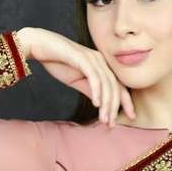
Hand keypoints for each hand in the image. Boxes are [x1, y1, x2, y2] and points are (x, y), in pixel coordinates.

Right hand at [16, 27, 135, 126]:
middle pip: (115, 86)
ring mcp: (92, 58)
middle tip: (111, 124)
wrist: (40, 46)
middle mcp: (100, 60)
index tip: (131, 117)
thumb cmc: (57, 62)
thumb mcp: (77, 80)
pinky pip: (94, 77)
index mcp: (101, 65)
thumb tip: (102, 104)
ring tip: (104, 120)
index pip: (118, 85)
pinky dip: (97, 91)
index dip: (126, 102)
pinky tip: (96, 105)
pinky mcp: (82, 58)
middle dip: (115, 107)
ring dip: (106, 104)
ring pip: (106, 84)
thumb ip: (90, 89)